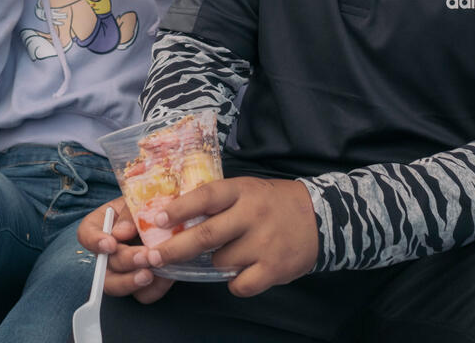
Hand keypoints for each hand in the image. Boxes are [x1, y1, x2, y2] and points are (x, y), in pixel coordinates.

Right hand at [77, 197, 175, 302]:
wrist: (171, 220)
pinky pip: (142, 295)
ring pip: (116, 286)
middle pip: (104, 265)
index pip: (86, 235)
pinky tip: (166, 276)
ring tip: (151, 273)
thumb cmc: (150, 207)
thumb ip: (129, 215)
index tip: (110, 243)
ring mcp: (121, 271)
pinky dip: (154, 288)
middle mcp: (107, 252)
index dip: (95, 242)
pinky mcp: (140, 285)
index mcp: (101, 226)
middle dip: (124, 261)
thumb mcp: (139, 203)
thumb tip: (120, 233)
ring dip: (132, 281)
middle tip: (144, 256)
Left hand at [130, 177, 318, 297]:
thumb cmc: (272, 203)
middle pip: (206, 235)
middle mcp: (252, 215)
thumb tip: (174, 215)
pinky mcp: (274, 267)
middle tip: (154, 257)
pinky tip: (245, 271)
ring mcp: (264, 243)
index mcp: (242, 192)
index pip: (206, 197)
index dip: (179, 208)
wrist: (320, 217)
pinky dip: (236, 282)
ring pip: (221, 261)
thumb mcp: (246, 190)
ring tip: (231, 252)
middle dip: (175, 249)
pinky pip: (240, 284)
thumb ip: (217, 201)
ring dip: (216, 262)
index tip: (157, 219)